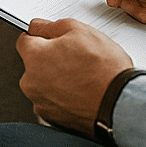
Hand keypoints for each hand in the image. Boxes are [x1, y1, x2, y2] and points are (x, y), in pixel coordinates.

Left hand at [16, 18, 131, 134]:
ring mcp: (41, 104)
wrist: (121, 105)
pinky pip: (54, 101)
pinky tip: (82, 91)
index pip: (24, 40)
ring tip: (82, 76)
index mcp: (34, 58)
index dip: (40, 36)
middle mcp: (31, 83)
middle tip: (74, 57)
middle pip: (34, 64)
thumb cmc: (104, 70)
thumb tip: (38, 26)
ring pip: (44, 83)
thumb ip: (51, 26)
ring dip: (57, 78)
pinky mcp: (53, 120)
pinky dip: (64, 96)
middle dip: (49, 58)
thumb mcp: (79, 30)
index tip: (51, 38)